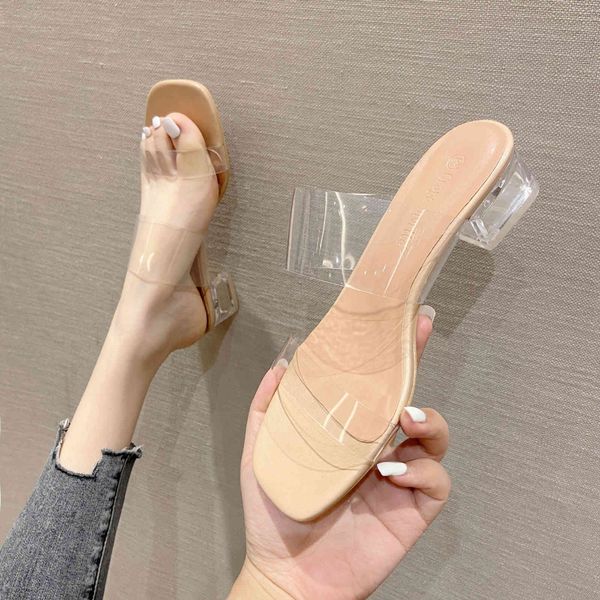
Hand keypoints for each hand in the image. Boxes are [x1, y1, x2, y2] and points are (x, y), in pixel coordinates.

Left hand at [232, 312, 449, 598]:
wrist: (287, 572)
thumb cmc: (275, 513)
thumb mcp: (262, 451)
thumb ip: (268, 408)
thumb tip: (281, 363)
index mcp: (349, 432)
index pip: (374, 384)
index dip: (392, 353)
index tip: (405, 321)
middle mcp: (379, 447)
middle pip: (410, 397)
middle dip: (418, 365)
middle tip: (417, 339)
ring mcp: (399, 477)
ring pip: (435, 436)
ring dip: (425, 420)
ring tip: (401, 421)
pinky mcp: (412, 509)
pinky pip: (435, 480)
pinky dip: (421, 470)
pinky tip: (390, 471)